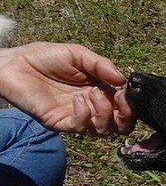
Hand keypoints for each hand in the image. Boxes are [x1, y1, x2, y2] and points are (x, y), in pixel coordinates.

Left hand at [0, 42, 135, 134]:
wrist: (14, 63)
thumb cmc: (44, 57)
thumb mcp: (78, 54)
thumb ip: (101, 65)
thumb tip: (124, 80)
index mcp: (100, 91)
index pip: (125, 108)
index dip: (131, 104)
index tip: (127, 92)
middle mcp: (92, 107)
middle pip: (121, 126)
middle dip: (126, 116)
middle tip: (119, 99)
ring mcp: (76, 116)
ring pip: (104, 131)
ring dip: (105, 113)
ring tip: (93, 93)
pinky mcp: (59, 122)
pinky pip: (80, 128)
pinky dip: (84, 115)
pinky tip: (78, 99)